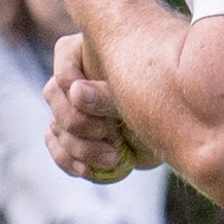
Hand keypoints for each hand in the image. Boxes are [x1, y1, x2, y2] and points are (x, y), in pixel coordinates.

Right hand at [47, 32, 165, 178]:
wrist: (169, 127)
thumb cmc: (158, 99)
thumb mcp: (137, 94)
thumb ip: (107, 93)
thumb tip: (76, 93)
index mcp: (83, 53)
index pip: (64, 70)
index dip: (76, 91)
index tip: (101, 107)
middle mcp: (72, 78)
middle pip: (54, 97)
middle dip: (78, 122)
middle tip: (108, 133)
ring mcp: (69, 107)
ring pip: (56, 127)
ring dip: (80, 147)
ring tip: (112, 157)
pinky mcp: (71, 135)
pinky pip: (56, 147)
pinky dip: (69, 161)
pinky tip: (89, 170)